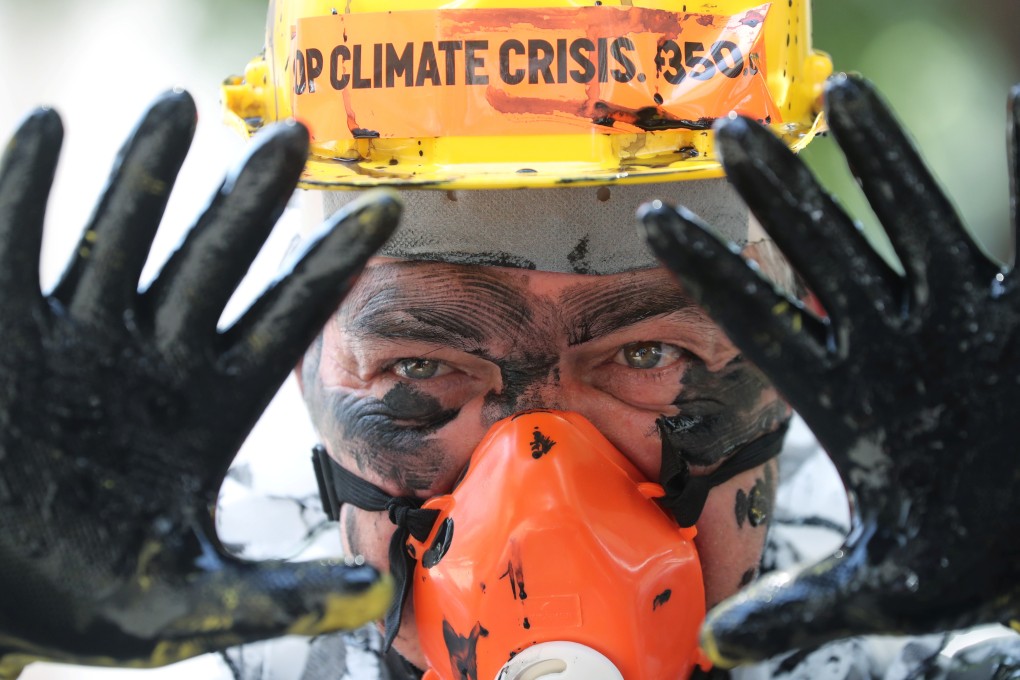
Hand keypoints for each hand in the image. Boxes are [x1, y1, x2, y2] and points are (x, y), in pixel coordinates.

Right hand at [0, 91, 398, 676]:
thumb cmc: (85, 603)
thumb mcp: (189, 609)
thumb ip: (282, 597)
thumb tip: (380, 600)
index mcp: (210, 409)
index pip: (285, 323)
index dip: (332, 268)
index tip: (386, 213)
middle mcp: (155, 359)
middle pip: (215, 261)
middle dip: (250, 202)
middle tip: (294, 140)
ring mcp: (80, 337)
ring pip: (122, 237)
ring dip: (147, 175)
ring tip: (178, 108)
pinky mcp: (6, 330)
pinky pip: (17, 246)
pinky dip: (27, 192)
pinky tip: (48, 131)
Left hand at [640, 74, 1019, 665]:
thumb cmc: (971, 563)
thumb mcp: (886, 591)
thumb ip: (805, 608)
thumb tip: (721, 649)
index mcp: (845, 398)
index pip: (760, 323)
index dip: (710, 273)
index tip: (653, 221)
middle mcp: (892, 344)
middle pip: (825, 252)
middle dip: (782, 193)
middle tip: (730, 130)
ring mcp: (959, 320)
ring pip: (912, 221)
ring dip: (884, 157)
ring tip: (845, 88)